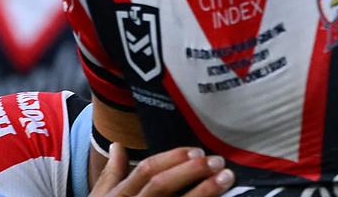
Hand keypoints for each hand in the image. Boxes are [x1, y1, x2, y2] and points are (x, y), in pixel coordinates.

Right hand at [89, 142, 235, 196]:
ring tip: (226, 178)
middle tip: (217, 161)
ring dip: (204, 191)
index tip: (197, 151)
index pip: (146, 170)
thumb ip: (110, 175)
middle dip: (190, 170)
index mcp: (119, 196)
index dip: (173, 158)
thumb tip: (116, 146)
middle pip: (161, 186)